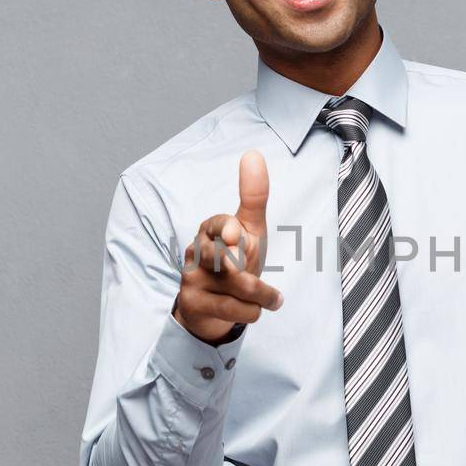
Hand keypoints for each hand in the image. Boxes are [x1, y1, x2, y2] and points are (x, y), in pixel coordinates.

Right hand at [173, 149, 284, 341]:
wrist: (214, 306)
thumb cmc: (235, 261)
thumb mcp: (250, 230)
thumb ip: (253, 197)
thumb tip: (253, 154)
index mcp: (211, 229)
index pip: (217, 223)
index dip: (227, 229)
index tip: (236, 234)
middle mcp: (196, 251)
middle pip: (220, 255)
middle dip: (240, 266)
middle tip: (247, 272)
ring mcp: (191, 277)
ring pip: (233, 285)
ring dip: (261, 293)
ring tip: (274, 299)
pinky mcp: (192, 303)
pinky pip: (228, 308)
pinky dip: (251, 311)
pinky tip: (259, 309)